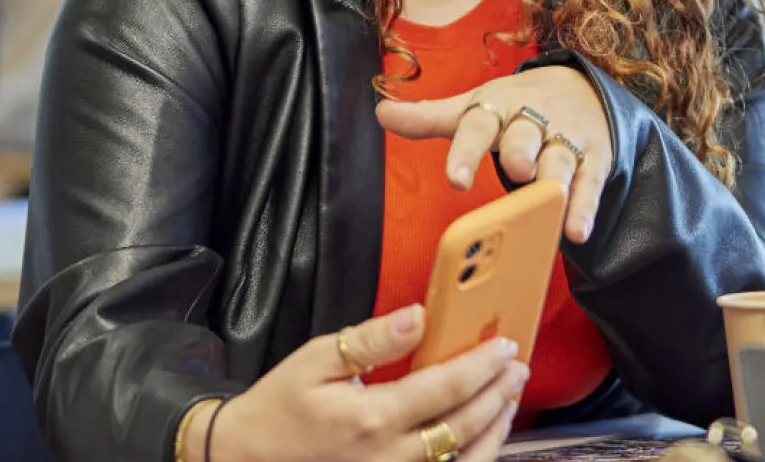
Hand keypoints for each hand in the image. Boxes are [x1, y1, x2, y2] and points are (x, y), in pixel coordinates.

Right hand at [202, 304, 528, 461]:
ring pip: (466, 460)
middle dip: (498, 393)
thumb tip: (418, 316)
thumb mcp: (316, 362)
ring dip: (495, 428)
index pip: (446, 386)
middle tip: (517, 366)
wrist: (247, 459)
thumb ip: (370, 341)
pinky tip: (482, 438)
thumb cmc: (279, 409)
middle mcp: (392, 457)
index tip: (505, 345)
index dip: (483, 365)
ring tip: (508, 399)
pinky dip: (474, 457)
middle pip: (465, 425)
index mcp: (373, 418)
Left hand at [375, 65, 612, 242]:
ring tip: (550, 201)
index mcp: (499, 105)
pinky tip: (574, 231)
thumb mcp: (475, 106)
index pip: (479, 123)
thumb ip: (430, 117)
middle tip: (517, 168)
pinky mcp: (594, 159)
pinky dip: (583, 207)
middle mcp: (533, 119)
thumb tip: (381, 112)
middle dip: (521, 151)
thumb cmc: (516, 107)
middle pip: (525, 135)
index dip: (467, 150)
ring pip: (561, 158)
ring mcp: (566, 138)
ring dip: (555, 179)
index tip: (456, 180)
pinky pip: (590, 183)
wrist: (582, 90)